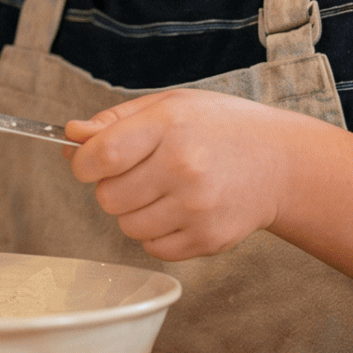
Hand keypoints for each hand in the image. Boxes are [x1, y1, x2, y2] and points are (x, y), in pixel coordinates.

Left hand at [63, 89, 295, 260]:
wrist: (280, 163)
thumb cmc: (220, 128)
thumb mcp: (170, 104)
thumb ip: (115, 120)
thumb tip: (72, 137)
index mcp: (170, 125)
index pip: (101, 155)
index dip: (83, 163)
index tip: (89, 162)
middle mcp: (184, 167)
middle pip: (107, 197)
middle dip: (112, 186)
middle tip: (140, 173)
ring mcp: (197, 207)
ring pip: (127, 225)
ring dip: (134, 211)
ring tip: (164, 190)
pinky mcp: (208, 239)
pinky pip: (153, 247)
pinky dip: (156, 233)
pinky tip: (179, 210)